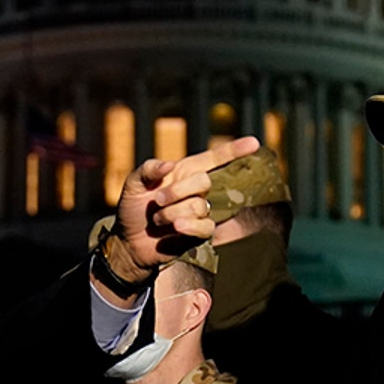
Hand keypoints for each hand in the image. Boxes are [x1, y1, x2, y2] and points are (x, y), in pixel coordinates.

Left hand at [112, 135, 261, 269]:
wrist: (129, 241)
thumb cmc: (133, 209)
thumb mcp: (133, 184)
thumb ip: (148, 169)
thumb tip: (169, 165)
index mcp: (184, 172)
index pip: (214, 158)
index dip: (234, 150)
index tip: (254, 143)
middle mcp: (196, 190)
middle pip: (205, 181)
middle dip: (179, 190)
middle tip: (158, 200)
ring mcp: (200, 211)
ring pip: (200, 206)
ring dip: (173, 212)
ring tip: (157, 219)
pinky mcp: (200, 232)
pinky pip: (204, 226)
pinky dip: (188, 226)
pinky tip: (175, 228)